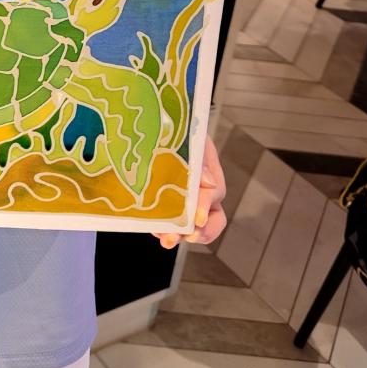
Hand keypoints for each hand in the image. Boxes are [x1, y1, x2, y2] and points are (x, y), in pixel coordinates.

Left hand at [153, 135, 225, 249]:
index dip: (205, 207)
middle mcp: (202, 195)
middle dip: (202, 233)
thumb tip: (208, 182)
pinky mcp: (166, 208)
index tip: (196, 219)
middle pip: (212, 221)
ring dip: (179, 235)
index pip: (214, 194)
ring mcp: (185, 205)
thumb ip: (201, 158)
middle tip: (187, 236)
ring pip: (189, 228)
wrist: (156, 127)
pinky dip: (162, 229)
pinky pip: (168, 223)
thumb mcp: (192, 139)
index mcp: (210, 177)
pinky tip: (152, 228)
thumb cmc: (179, 133)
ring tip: (166, 239)